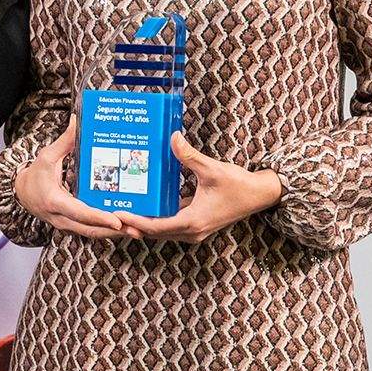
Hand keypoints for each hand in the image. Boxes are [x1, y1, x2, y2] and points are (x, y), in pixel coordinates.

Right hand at [10, 116, 128, 237]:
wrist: (22, 194)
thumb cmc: (34, 176)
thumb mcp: (46, 157)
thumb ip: (64, 141)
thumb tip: (77, 120)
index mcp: (55, 201)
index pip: (79, 213)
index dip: (98, 217)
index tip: (117, 220)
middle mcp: (61, 218)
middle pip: (91, 229)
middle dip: (115, 231)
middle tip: (137, 229)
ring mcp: (68, 225)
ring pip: (93, 233)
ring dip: (115, 234)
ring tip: (137, 230)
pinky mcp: (73, 226)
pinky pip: (92, 230)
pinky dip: (108, 230)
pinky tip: (126, 226)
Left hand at [117, 132, 281, 241]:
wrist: (260, 195)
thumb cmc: (239, 184)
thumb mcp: (212, 169)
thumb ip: (190, 156)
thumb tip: (173, 138)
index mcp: (193, 221)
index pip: (156, 226)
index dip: (135, 221)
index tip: (118, 214)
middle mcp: (192, 231)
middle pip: (155, 233)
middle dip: (133, 224)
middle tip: (111, 214)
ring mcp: (195, 230)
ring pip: (162, 231)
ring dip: (143, 224)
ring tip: (122, 211)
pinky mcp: (197, 225)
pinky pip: (171, 225)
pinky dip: (156, 219)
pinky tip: (144, 207)